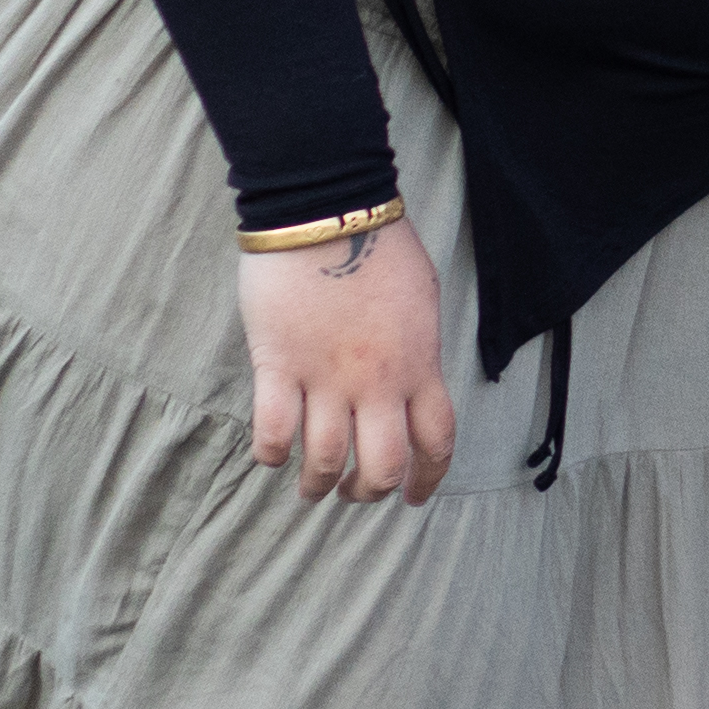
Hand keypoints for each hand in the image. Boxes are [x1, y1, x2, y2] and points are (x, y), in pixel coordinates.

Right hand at [238, 218, 453, 505]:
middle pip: (383, 466)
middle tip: (353, 493)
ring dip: (317, 485)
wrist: (327, 211)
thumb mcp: (421, 302)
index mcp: (419, 365)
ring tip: (310, 488)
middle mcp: (378, 382)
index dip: (427, 479)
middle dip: (369, 492)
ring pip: (327, 460)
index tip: (415, 497)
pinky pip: (275, 431)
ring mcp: (327, 377)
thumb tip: (412, 383)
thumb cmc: (379, 247)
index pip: (436, 441)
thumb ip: (418, 351)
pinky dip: (272, 454)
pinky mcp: (279, 365)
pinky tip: (272, 455)